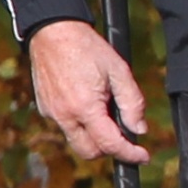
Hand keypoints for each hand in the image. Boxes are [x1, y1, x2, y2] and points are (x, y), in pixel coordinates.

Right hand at [28, 19, 148, 163]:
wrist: (53, 31)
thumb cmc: (87, 47)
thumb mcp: (119, 71)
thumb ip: (132, 102)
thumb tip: (139, 128)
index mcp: (85, 107)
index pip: (110, 144)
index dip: (130, 154)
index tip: (142, 156)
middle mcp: (64, 115)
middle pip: (90, 152)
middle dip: (110, 149)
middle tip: (124, 134)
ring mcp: (51, 113)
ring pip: (77, 141)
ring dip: (94, 137)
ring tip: (105, 111)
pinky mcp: (45, 108)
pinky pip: (66, 127)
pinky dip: (80, 125)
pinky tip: (88, 103)